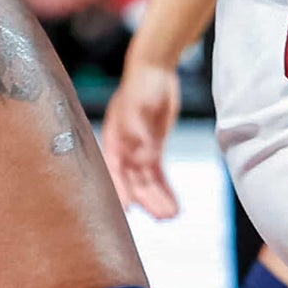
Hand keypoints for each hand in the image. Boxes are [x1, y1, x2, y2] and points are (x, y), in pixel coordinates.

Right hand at [102, 60, 181, 218]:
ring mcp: (139, 150)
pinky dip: (165, 190)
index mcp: (113, 140)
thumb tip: (143, 160)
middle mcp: (124, 150)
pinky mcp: (153, 148)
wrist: (155, 69)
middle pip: (133, 181)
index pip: (114, 170)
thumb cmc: (141, 84)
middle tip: (162, 217)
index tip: (127, 210)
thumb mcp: (138, 105)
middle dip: (146, 200)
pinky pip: (159, 174)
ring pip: (147, 182)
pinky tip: (175, 206)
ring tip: (171, 217)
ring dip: (157, 199)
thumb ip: (138, 133)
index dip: (120, 190)